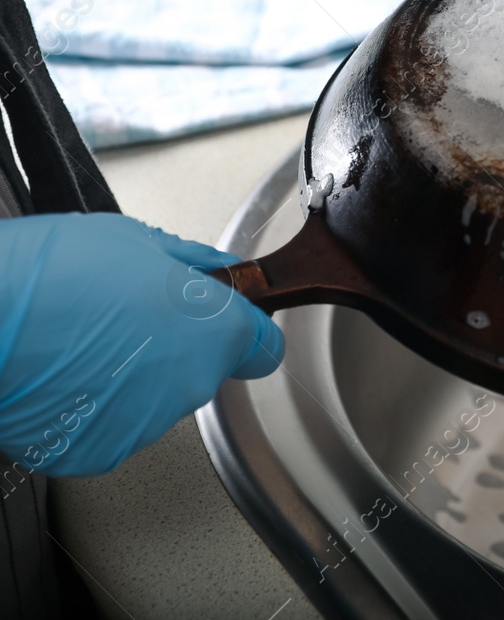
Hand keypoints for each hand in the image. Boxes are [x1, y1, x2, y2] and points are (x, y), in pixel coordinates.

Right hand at [0, 213, 282, 475]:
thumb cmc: (49, 275)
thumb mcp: (135, 241)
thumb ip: (191, 264)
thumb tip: (217, 271)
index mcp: (212, 333)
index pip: (263, 349)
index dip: (247, 333)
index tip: (231, 325)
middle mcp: (187, 387)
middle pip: (201, 371)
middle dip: (175, 347)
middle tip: (126, 320)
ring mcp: (142, 425)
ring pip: (153, 400)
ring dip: (131, 380)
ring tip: (81, 345)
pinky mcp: (95, 452)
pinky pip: (108, 427)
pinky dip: (90, 409)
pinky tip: (61, 376)